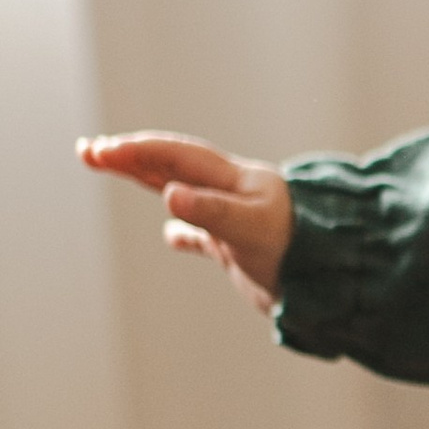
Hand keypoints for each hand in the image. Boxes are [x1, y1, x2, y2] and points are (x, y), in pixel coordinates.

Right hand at [79, 130, 294, 309]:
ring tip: (113, 164)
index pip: (174, 155)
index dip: (136, 152)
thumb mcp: (252, 228)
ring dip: (146, 178)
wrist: (339, 279)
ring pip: (180, 189)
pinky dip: (184, 230)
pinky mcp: (241, 247)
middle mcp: (230, 193)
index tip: (100, 151)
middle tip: (88, 150)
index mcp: (232, 180)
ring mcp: (233, 219)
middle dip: (129, 156)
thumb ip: (211, 212)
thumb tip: (169, 195)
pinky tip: (172, 234)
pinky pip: (205, 233)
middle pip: (170, 165)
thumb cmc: (300, 247)